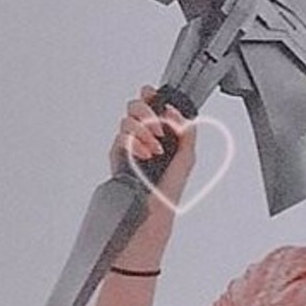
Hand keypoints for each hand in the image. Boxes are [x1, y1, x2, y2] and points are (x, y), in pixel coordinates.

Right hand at [109, 84, 195, 208]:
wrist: (156, 210)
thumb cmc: (170, 188)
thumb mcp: (187, 157)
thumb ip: (186, 131)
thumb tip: (174, 111)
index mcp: (159, 132)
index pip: (151, 104)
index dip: (151, 95)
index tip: (155, 95)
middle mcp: (143, 135)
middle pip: (135, 106)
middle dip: (147, 113)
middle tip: (159, 130)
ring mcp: (129, 144)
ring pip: (127, 120)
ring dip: (143, 131)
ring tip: (155, 149)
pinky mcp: (118, 155)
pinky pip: (121, 137)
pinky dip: (135, 143)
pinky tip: (146, 154)